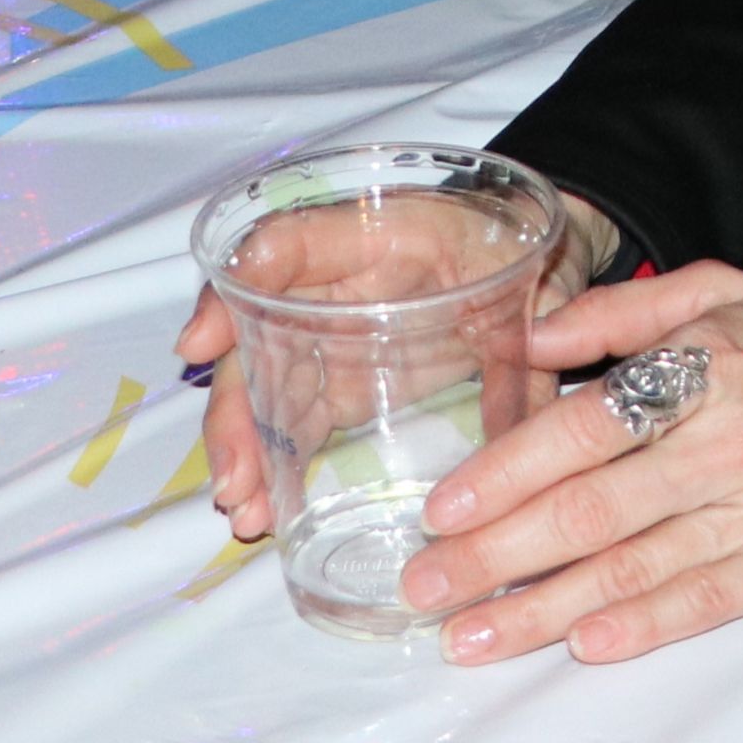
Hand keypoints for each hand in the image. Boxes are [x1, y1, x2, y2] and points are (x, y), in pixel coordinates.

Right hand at [178, 190, 618, 540]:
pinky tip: (261, 510)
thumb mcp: (530, 280)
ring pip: (266, 381)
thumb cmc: (526, 247)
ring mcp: (334, 331)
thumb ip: (520, 345)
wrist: (543, 249)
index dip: (234, 292)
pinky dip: (272, 457)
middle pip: (259, 335)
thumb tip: (517, 412)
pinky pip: (293, 412)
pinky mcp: (345, 376)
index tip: (199, 346)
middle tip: (235, 481)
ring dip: (245, 446)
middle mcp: (337, 278)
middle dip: (236, 410)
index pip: (286, 246)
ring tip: (243, 510)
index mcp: (376, 232)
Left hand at [398, 260, 742, 667]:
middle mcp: (721, 441)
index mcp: (699, 367)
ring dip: (542, 608)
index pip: (582, 427)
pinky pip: (704, 601)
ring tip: (473, 637)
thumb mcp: (721, 292)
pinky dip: (641, 627)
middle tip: (426, 587)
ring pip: (631, 568)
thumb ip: (622, 309)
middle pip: (589, 508)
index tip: (443, 508)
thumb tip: (533, 339)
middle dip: (495, 555)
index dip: (506, 472)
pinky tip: (584, 645)